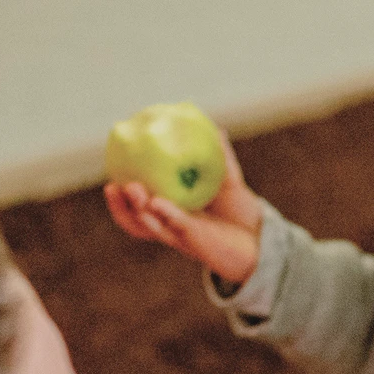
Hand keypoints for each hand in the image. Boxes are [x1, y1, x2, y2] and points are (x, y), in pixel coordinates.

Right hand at [104, 132, 262, 285]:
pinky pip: (177, 228)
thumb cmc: (242, 215)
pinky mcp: (197, 244)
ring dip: (137, 212)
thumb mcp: (229, 183)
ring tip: (131, 191)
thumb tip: (215, 129)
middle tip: (113, 185)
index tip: (111, 174)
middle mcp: (173, 227)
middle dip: (122, 206)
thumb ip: (221, 159)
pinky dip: (167, 214)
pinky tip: (158, 202)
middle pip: (137, 222)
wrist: (262, 242)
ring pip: (151, 228)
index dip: (122, 196)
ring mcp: (183, 237)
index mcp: (173, 213)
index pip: (139, 206)